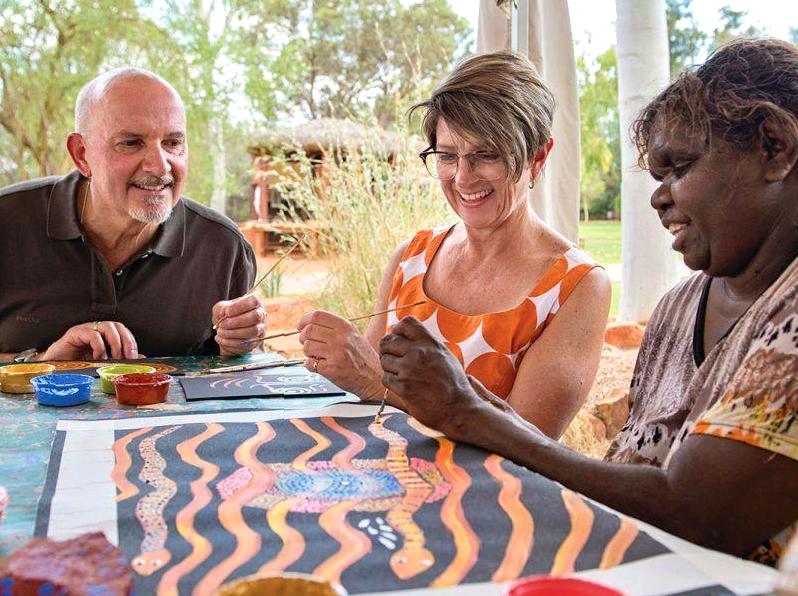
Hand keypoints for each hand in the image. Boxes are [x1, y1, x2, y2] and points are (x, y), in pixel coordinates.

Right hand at [40, 321, 139, 359]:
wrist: (54, 367)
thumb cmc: (78, 363)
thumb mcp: (104, 362)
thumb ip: (121, 358)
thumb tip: (143, 358)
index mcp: (105, 334)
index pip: (123, 331)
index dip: (131, 342)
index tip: (134, 357)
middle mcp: (96, 328)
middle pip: (117, 326)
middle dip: (126, 341)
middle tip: (127, 357)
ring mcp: (85, 329)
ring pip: (107, 326)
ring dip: (114, 343)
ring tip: (113, 358)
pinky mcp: (74, 333)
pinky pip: (92, 333)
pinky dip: (99, 346)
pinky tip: (97, 357)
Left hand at [213, 294, 265, 355]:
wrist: (226, 330)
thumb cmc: (226, 315)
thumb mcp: (221, 308)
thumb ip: (223, 308)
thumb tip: (226, 314)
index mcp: (254, 302)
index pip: (253, 301)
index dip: (239, 306)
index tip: (227, 312)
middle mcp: (261, 315)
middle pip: (255, 317)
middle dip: (236, 322)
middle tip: (222, 324)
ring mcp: (260, 329)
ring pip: (252, 331)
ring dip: (232, 333)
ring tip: (220, 332)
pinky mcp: (255, 342)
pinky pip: (246, 343)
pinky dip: (230, 342)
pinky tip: (220, 339)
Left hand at [298, 310, 382, 400]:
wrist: (375, 379)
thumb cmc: (362, 358)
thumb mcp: (353, 336)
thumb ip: (333, 328)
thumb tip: (308, 324)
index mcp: (345, 327)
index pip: (317, 315)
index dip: (304, 320)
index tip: (301, 327)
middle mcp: (341, 338)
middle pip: (308, 330)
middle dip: (303, 338)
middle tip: (309, 344)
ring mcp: (336, 353)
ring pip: (306, 347)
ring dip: (308, 353)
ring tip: (318, 357)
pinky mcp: (331, 369)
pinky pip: (309, 364)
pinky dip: (311, 366)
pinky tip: (321, 367)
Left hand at [379, 316, 480, 437]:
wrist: (459, 409)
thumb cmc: (453, 383)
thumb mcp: (444, 355)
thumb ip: (426, 344)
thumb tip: (403, 334)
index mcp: (430, 343)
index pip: (406, 323)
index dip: (397, 330)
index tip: (398, 339)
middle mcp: (419, 353)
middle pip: (387, 341)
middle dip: (386, 349)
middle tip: (392, 358)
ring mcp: (410, 370)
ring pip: (384, 360)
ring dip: (389, 367)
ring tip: (401, 374)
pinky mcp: (403, 387)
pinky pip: (385, 378)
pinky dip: (391, 382)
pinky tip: (402, 386)